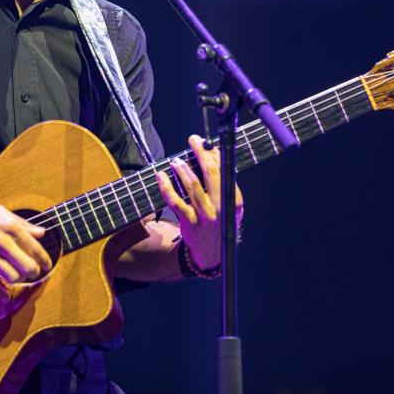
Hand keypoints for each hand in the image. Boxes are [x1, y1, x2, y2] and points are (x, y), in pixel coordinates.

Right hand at [0, 189, 51, 299]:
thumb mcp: (1, 211)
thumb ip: (22, 224)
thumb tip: (41, 232)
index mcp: (9, 226)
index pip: (34, 247)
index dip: (44, 259)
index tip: (48, 264)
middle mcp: (1, 241)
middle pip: (26, 265)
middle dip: (34, 272)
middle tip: (34, 272)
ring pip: (12, 276)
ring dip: (19, 279)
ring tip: (19, 277)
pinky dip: (0, 292)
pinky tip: (5, 296)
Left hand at [156, 135, 243, 270]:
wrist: (213, 254)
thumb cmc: (220, 222)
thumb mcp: (229, 206)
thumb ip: (222, 183)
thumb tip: (211, 153)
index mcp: (233, 200)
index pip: (224, 171)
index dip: (214, 154)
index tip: (205, 142)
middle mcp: (221, 207)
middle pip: (210, 174)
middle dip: (201, 153)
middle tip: (192, 140)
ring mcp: (205, 215)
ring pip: (192, 186)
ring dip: (183, 169)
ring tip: (176, 160)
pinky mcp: (189, 222)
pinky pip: (175, 202)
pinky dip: (166, 187)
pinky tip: (161, 176)